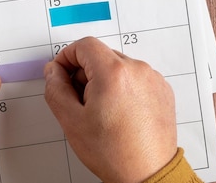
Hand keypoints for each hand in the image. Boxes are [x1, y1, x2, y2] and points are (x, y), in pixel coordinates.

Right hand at [44, 37, 176, 182]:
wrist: (148, 174)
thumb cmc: (114, 152)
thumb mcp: (72, 121)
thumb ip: (56, 89)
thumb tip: (53, 71)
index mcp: (114, 72)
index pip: (84, 45)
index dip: (67, 57)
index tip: (62, 74)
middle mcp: (137, 69)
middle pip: (101, 55)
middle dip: (85, 73)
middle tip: (80, 101)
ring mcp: (153, 79)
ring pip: (119, 66)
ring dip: (105, 81)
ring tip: (103, 112)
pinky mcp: (162, 90)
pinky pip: (136, 78)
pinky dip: (124, 88)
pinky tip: (120, 113)